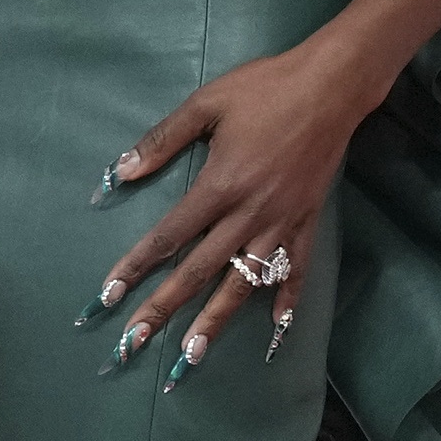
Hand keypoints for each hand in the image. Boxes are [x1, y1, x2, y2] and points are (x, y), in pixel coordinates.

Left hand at [92, 37, 378, 382]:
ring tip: (193, 355)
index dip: (134, 268)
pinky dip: (286, 299)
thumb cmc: (265, 89)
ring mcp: (281, 222)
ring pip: (243, 283)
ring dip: (216, 321)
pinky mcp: (307, 221)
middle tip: (134, 344)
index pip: (168, 237)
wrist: (332, 86)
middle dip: (163, 310)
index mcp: (219, 185)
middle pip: (198, 272)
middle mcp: (248, 214)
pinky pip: (296, 269)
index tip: (108, 296)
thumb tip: (120, 172)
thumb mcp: (207, 104)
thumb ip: (163, 139)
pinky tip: (276, 328)